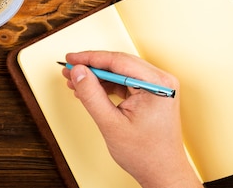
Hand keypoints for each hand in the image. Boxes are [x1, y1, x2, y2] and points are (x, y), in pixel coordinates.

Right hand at [62, 51, 201, 187]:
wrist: (162, 174)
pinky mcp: (151, 94)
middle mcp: (160, 80)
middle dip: (91, 67)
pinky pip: (125, 83)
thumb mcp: (111, 123)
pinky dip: (106, 86)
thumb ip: (92, 95)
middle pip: (119, 64)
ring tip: (75, 81)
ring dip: (97, 77)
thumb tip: (78, 72)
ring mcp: (157, 87)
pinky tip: (89, 90)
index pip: (118, 61)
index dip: (90, 58)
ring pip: (120, 73)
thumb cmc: (146, 154)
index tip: (71, 59)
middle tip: (69, 69)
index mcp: (157, 83)